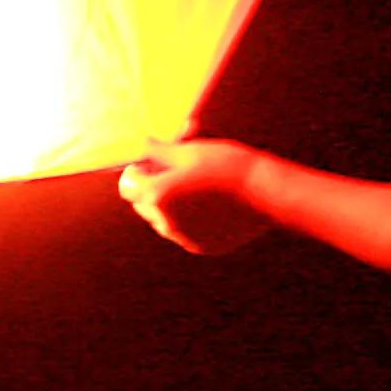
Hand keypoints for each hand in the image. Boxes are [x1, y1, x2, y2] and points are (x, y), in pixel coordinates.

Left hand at [118, 139, 273, 254]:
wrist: (262, 191)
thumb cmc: (224, 164)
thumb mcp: (188, 151)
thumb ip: (158, 151)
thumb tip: (141, 144)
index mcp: (156, 195)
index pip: (128, 185)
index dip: (139, 171)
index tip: (155, 162)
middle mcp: (165, 221)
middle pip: (143, 204)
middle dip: (153, 188)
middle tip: (178, 172)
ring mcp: (183, 237)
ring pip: (163, 220)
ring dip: (170, 206)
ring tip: (197, 188)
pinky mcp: (201, 246)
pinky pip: (185, 232)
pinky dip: (191, 220)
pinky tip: (212, 205)